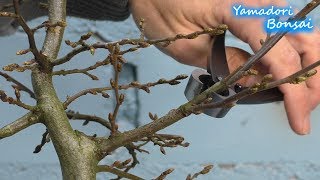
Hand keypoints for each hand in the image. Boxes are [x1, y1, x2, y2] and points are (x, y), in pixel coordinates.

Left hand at [129, 0, 319, 134]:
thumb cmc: (163, 13)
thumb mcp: (188, 48)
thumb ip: (226, 64)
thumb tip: (257, 82)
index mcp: (236, 9)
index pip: (278, 52)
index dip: (294, 89)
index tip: (298, 119)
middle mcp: (257, 0)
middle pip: (304, 41)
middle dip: (309, 81)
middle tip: (300, 111)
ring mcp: (261, 0)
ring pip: (301, 35)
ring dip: (306, 68)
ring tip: (296, 97)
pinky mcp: (258, 5)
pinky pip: (286, 31)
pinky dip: (293, 54)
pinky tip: (285, 75)